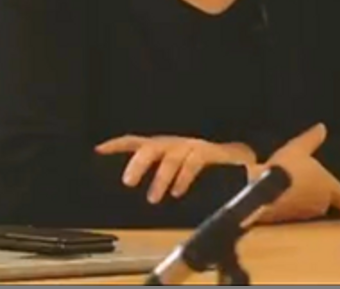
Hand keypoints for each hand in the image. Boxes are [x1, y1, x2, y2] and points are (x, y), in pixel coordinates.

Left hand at [96, 135, 256, 203]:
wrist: (240, 161)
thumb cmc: (202, 167)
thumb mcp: (175, 171)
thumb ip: (158, 179)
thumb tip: (134, 198)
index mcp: (162, 147)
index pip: (134, 141)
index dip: (116, 145)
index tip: (98, 150)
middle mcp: (173, 144)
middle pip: (150, 148)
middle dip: (137, 163)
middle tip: (127, 182)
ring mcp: (190, 147)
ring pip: (170, 158)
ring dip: (160, 178)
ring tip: (153, 197)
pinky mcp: (209, 154)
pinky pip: (193, 163)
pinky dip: (183, 178)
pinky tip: (177, 192)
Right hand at [252, 124, 339, 223]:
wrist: (259, 194)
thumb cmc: (285, 169)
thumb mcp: (297, 148)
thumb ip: (311, 140)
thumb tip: (322, 128)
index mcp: (330, 188)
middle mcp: (322, 205)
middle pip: (330, 204)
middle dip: (326, 198)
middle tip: (320, 189)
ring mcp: (304, 215)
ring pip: (311, 209)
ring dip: (306, 202)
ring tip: (296, 192)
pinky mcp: (286, 221)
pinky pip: (292, 211)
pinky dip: (290, 205)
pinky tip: (280, 197)